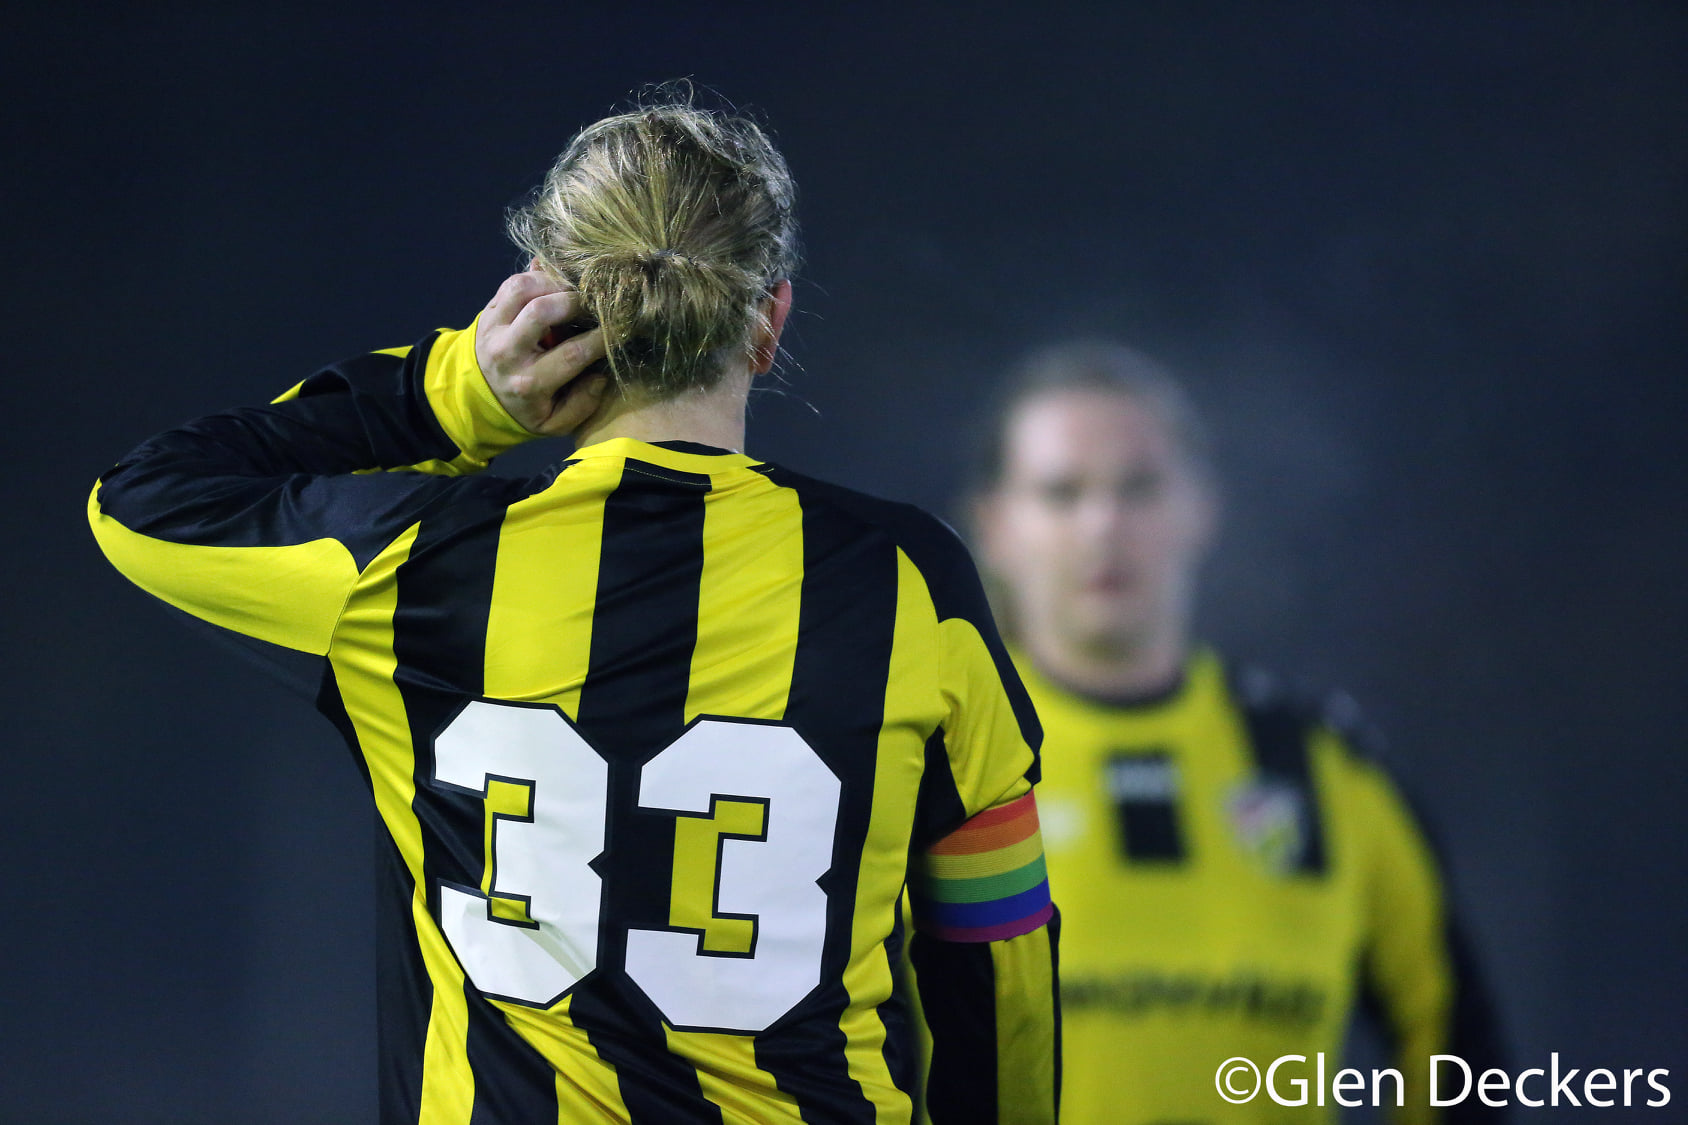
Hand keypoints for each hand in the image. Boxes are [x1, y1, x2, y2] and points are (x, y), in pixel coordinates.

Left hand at [475, 271, 609, 436]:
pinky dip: (537, 277)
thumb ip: (582, 404)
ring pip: (523, 289)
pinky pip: (512, 283)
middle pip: (540, 311)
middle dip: (575, 301)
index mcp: (528, 383)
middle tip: (595, 302)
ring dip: (554, 284)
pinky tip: (554, 286)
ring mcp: (493, 327)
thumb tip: (601, 375)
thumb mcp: (554, 422)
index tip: (620, 327)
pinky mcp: (488, 310)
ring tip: (573, 291)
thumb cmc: (527, 407)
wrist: (480, 395)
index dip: (601, 337)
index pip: (572, 353)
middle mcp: (507, 352)